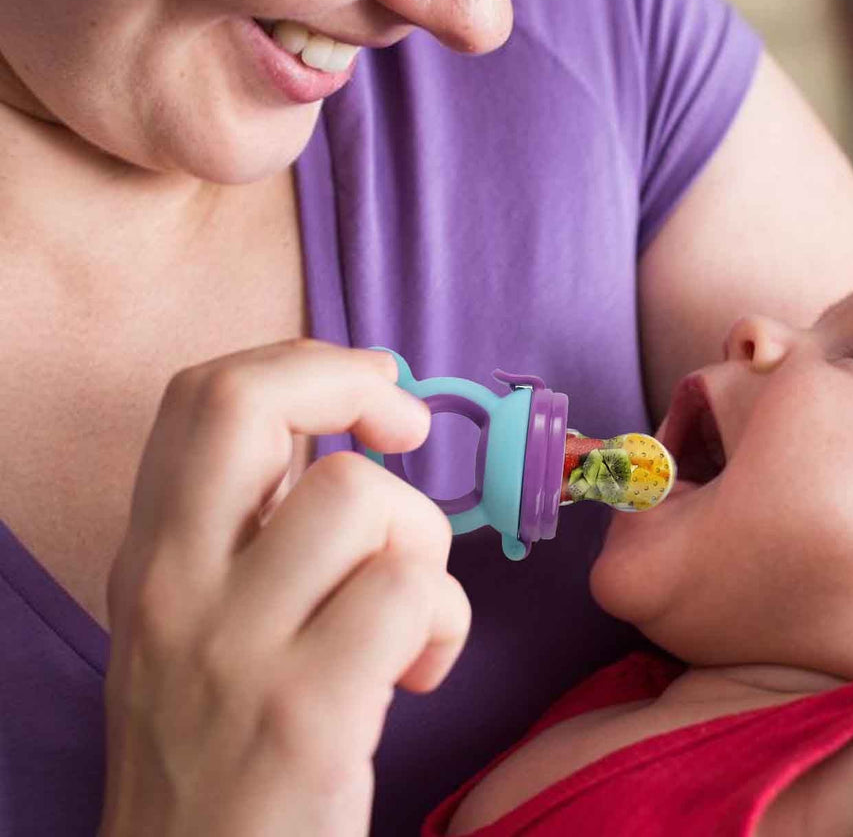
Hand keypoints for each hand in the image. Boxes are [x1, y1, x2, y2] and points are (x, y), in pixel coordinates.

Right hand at [98, 340, 470, 836]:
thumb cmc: (220, 744)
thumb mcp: (199, 619)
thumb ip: (252, 523)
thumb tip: (352, 418)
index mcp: (153, 553)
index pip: (208, 393)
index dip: (307, 364)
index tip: (375, 390)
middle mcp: (173, 586)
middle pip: (250, 402)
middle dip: (350, 387)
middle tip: (405, 432)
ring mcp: (233, 648)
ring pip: (362, 497)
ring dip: (420, 544)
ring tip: (409, 615)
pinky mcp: (304, 713)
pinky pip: (408, 591)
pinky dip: (443, 623)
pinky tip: (416, 674)